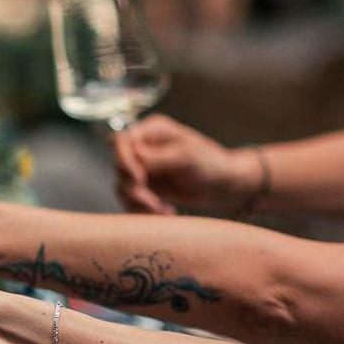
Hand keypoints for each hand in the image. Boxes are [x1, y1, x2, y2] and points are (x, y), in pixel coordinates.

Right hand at [112, 116, 254, 214]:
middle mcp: (144, 147)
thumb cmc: (211, 164)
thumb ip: (156, 157)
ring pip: (122, 186)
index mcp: (153, 131)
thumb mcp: (186, 157)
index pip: (121, 141)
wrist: (225, 186)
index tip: (141, 180)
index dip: (125, 161)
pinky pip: (130, 200)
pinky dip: (143, 210)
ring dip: (138, 203)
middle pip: (119, 166)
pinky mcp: (146, 186)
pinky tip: (165, 212)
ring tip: (161, 211)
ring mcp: (143, 168)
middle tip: (153, 202)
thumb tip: (133, 156)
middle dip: (134, 188)